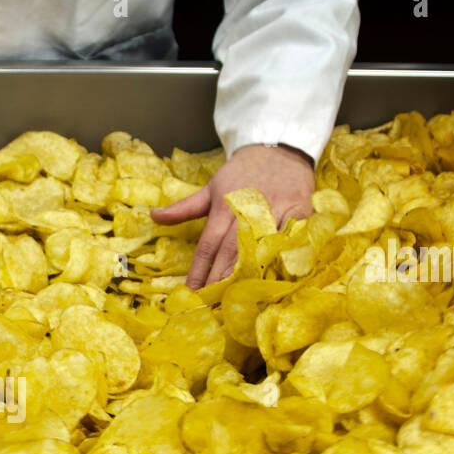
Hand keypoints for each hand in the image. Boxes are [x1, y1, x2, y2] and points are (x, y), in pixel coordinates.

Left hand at [152, 143, 314, 289]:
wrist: (279, 146)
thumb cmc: (242, 173)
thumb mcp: (211, 187)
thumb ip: (184, 208)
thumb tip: (153, 216)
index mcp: (223, 206)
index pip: (208, 246)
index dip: (199, 272)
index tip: (191, 294)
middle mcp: (247, 210)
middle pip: (231, 252)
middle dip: (220, 281)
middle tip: (211, 306)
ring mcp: (275, 210)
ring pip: (260, 248)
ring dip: (249, 275)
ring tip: (238, 300)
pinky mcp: (299, 211)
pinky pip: (293, 238)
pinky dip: (285, 257)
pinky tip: (276, 278)